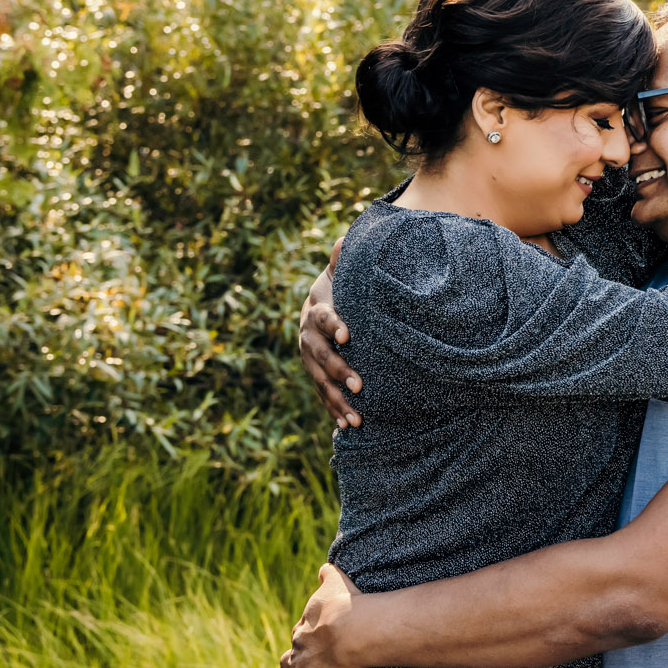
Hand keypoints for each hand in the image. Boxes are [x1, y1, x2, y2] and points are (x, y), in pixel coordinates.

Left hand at [281, 563, 367, 667]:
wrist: (353, 630)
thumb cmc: (348, 605)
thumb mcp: (336, 583)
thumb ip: (328, 576)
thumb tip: (323, 568)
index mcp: (304, 628)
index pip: (298, 635)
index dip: (304, 640)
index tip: (311, 643)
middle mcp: (298, 651)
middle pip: (288, 662)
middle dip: (293, 666)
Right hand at [299, 237, 362, 428]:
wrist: (319, 307)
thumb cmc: (338, 289)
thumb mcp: (339, 273)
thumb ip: (343, 261)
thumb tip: (347, 239)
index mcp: (316, 312)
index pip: (323, 318)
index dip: (333, 325)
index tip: (347, 334)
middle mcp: (308, 339)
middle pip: (320, 356)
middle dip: (338, 370)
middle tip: (358, 383)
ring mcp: (310, 361)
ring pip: (320, 383)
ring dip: (337, 400)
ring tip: (356, 418)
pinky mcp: (316, 378)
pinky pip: (323, 397)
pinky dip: (334, 412)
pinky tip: (348, 429)